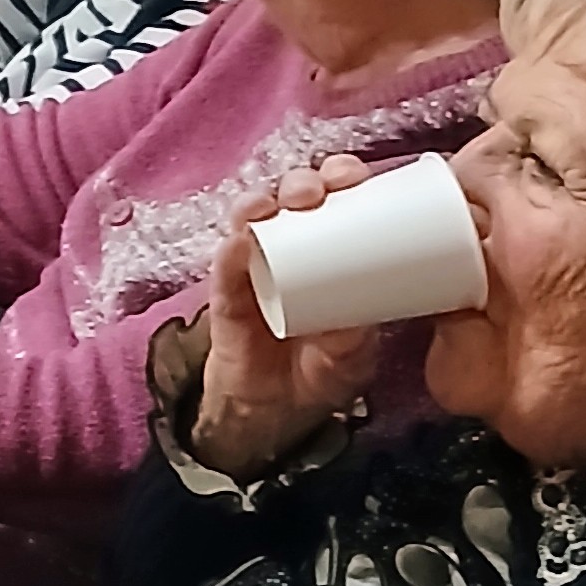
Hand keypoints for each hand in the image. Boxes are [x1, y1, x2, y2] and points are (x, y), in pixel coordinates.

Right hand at [186, 161, 385, 478]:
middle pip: (290, 197)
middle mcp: (289, 246)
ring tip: (275, 206)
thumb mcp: (352, 355)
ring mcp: (253, 265)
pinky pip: (225, 265)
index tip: (353, 177)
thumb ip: (354, 338)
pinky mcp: (226, 293)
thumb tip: (360, 317)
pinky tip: (240, 241)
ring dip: (261, 204)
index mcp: (330, 248)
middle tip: (317, 190)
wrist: (276, 408)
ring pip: (251, 219)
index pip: (335, 199)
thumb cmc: (322, 367)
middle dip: (302, 182)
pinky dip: (232, 250)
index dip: (341, 178)